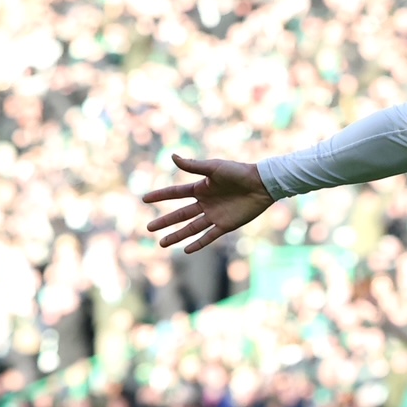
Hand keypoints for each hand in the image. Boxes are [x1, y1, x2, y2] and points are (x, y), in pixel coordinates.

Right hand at [143, 154, 275, 253]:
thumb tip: (172, 156)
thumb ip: (193, 166)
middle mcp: (205, 203)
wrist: (261, 184)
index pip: (175, 194)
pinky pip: (209, 236)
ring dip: (176, 235)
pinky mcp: (226, 225)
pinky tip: (186, 250)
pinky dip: (198, 243)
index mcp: (201, 188)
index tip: (144, 199)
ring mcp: (214, 215)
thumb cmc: (239, 172)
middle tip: (148, 228)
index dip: (160, 196)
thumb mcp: (214, 167)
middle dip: (164, 221)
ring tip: (161, 243)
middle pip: (180, 214)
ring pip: (191, 228)